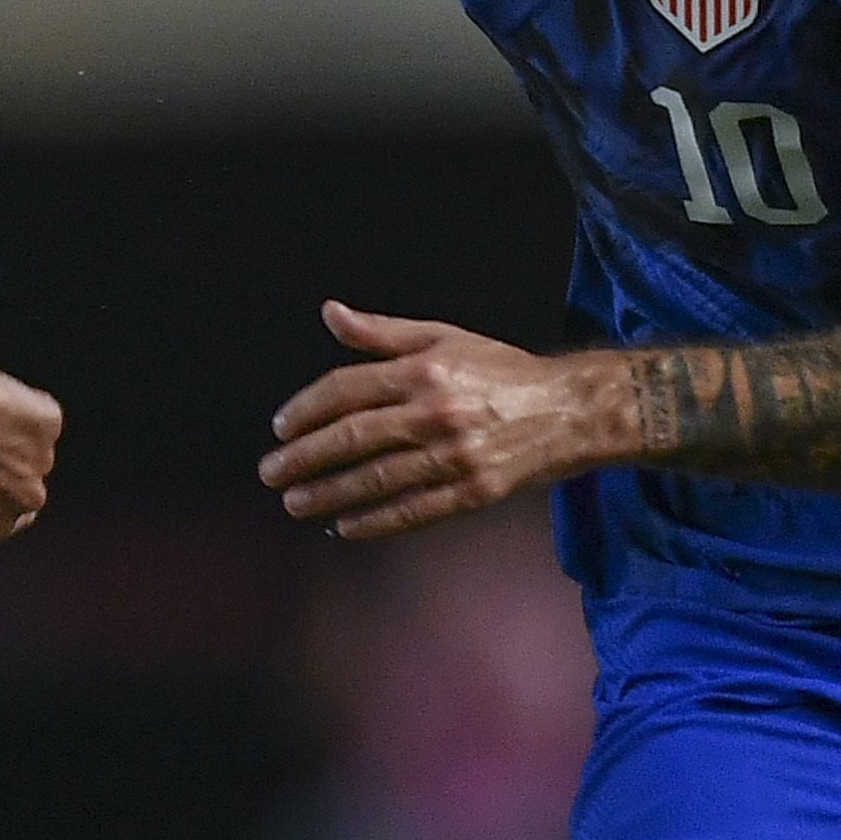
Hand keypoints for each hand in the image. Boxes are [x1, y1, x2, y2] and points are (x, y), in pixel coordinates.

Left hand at [260, 301, 625, 539]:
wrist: (569, 411)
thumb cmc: (501, 372)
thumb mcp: (443, 338)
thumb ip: (382, 333)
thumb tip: (330, 313)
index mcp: (425, 370)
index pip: (347, 390)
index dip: (307, 410)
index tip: (280, 428)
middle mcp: (436, 412)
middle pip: (353, 438)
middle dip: (304, 457)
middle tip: (270, 472)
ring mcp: (455, 456)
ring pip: (377, 479)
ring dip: (328, 493)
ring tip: (294, 502)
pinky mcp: (473, 492)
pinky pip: (413, 510)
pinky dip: (375, 521)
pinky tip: (344, 526)